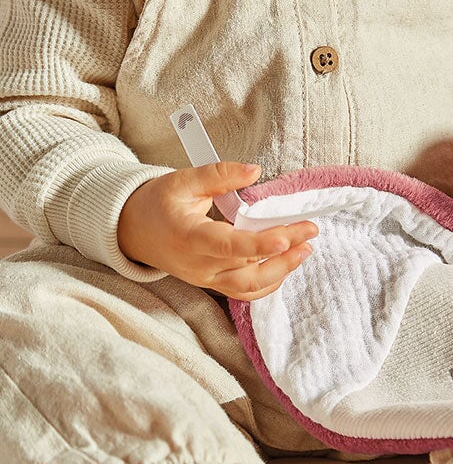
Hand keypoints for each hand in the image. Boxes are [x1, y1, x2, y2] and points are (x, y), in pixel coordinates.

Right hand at [117, 163, 317, 299]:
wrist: (133, 231)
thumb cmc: (158, 204)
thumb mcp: (182, 181)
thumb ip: (218, 175)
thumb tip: (254, 171)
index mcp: (189, 237)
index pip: (229, 246)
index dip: (259, 244)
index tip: (286, 237)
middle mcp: (199, 265)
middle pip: (247, 270)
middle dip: (283, 256)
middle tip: (310, 235)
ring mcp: (207, 279)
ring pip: (249, 287)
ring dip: (281, 272)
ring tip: (305, 250)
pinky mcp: (213, 284)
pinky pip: (245, 292)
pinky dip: (270, 282)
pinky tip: (288, 264)